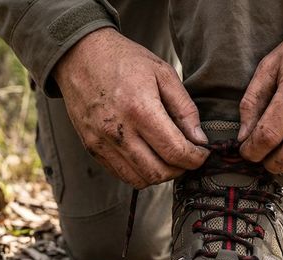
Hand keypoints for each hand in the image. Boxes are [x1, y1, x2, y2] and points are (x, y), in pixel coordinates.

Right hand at [54, 28, 208, 188]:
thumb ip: (185, 108)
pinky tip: (147, 155)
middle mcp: (118, 131)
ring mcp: (102, 142)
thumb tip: (199, 139)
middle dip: (180, 170)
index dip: (195, 158)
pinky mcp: (92, 148)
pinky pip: (121, 174)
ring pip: (140, 180)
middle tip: (187, 157)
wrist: (80, 55)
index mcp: (140, 109)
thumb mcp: (163, 73)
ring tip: (167, 157)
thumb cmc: (124, 60)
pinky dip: (140, 172)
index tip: (202, 153)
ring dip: (160, 174)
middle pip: (159, 172)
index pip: (175, 151)